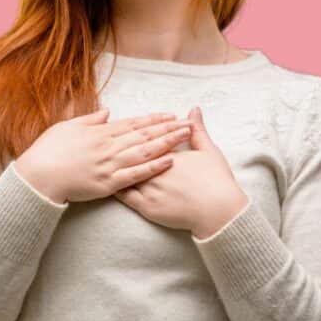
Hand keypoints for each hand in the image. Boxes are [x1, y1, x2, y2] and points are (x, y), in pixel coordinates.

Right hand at [14, 108, 193, 203]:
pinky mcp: (109, 183)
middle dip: (168, 128)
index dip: (154, 119)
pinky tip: (169, 161)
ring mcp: (110, 164)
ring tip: (185, 137)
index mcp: (100, 132)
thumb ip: (90, 119)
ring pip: (145, 151)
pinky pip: (136, 174)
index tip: (172, 115)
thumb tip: (107, 111)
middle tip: (189, 124)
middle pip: (145, 135)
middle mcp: (109, 146)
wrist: (37, 177)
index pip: (134, 123)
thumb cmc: (48, 151)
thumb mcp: (68, 127)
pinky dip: (153, 167)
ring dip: (167, 143)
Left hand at [114, 106, 249, 236]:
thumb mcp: (209, 150)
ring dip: (114, 167)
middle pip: (133, 155)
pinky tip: (107, 184)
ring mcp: (149, 189)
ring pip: (125, 174)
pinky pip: (125, 197)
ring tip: (102, 161)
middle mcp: (155, 170)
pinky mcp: (147, 207)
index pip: (149, 141)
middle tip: (107, 141)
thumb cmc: (216, 180)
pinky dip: (115, 189)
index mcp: (168, 154)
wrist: (218, 211)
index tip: (130, 129)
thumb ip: (199, 130)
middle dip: (121, 148)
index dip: (140, 135)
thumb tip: (194, 110)